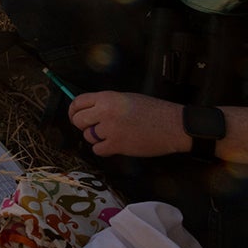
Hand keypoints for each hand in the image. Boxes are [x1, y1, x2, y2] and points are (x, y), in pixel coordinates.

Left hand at [67, 91, 189, 157]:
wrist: (172, 125)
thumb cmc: (153, 110)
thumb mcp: (127, 98)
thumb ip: (106, 103)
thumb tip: (89, 109)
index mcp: (107, 98)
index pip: (78, 102)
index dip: (74, 110)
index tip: (75, 115)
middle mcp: (105, 112)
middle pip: (78, 120)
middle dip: (83, 125)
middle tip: (93, 127)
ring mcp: (110, 130)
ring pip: (88, 136)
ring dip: (96, 138)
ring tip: (111, 135)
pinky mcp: (117, 145)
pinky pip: (98, 150)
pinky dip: (104, 149)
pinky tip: (114, 144)